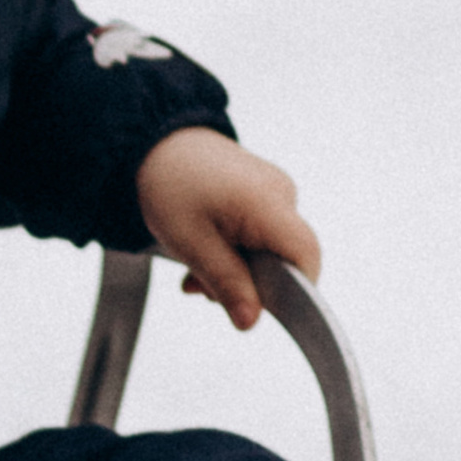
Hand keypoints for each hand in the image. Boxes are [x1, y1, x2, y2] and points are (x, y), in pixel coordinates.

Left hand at [133, 128, 321, 330]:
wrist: (153, 139)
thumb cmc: (169, 181)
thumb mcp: (191, 243)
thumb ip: (227, 283)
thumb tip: (250, 321)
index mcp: (268, 202)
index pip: (306, 256)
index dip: (293, 291)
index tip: (258, 308)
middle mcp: (281, 193)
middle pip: (287, 257)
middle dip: (249, 283)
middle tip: (202, 287)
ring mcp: (273, 190)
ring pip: (271, 249)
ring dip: (236, 269)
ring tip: (195, 270)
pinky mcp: (262, 191)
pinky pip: (261, 233)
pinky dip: (236, 250)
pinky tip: (205, 253)